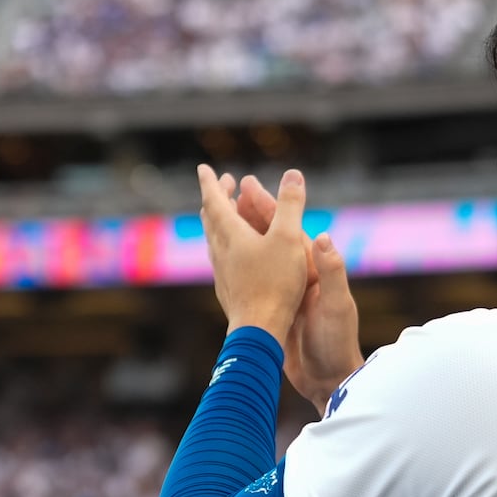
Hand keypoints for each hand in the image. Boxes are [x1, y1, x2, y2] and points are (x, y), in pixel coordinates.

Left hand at [198, 165, 310, 343]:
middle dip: (216, 198)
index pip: (214, 200)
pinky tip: (232, 255)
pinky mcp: (227, 289)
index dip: (210, 182)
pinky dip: (225, 244)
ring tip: (226, 216)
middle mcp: (220, 251)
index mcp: (231, 234)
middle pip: (211, 218)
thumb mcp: (289, 238)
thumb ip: (291, 205)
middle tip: (223, 186)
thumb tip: (294, 175)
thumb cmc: (275, 283)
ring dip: (218, 221)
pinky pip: (220, 258)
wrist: (259, 328)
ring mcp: (221, 271)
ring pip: (213, 239)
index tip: (203, 168)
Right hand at [228, 174, 363, 414]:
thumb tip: (324, 236)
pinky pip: (255, 281)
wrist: (330, 380)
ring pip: (261, 257)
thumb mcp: (337, 306)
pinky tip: (225, 261)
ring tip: (222, 218)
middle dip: (252, 213)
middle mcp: (301, 277)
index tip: (248, 186)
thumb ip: (331, 273)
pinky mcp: (277, 311)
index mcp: (316, 270)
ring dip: (244, 236)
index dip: (270, 206)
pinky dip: (241, 266)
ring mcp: (287, 294)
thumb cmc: (336, 344)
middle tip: (231, 190)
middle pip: (274, 237)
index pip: (290, 230)